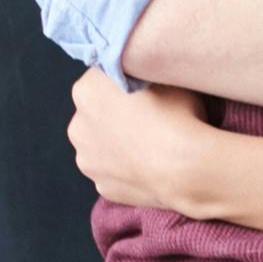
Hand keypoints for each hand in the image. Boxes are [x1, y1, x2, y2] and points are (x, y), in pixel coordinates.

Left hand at [67, 70, 231, 218]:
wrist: (185, 167)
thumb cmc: (177, 115)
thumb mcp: (166, 77)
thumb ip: (146, 74)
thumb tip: (147, 78)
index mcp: (87, 90)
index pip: (103, 76)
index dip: (127, 80)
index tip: (146, 88)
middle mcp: (77, 126)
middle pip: (96, 113)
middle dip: (116, 114)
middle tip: (150, 117)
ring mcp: (87, 161)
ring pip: (101, 146)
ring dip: (118, 144)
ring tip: (152, 146)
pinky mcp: (102, 187)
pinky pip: (114, 173)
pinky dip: (127, 169)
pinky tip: (151, 167)